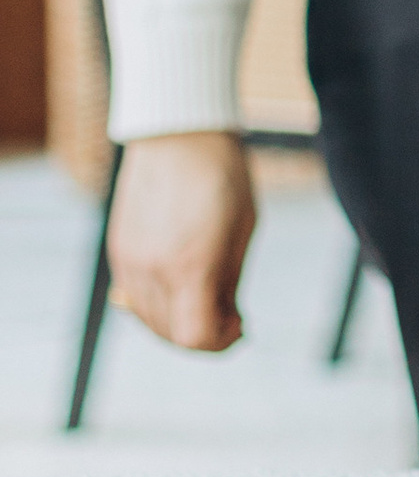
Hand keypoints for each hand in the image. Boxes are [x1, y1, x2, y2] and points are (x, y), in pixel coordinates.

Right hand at [105, 133, 256, 352]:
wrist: (178, 134)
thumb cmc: (223, 179)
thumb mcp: (242, 233)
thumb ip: (229, 283)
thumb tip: (227, 321)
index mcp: (191, 265)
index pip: (196, 337)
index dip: (222, 342)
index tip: (241, 323)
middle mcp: (152, 269)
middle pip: (172, 335)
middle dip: (204, 335)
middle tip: (231, 316)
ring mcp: (129, 261)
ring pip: (149, 320)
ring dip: (179, 322)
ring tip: (208, 300)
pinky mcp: (118, 250)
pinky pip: (133, 296)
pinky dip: (158, 303)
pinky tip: (182, 285)